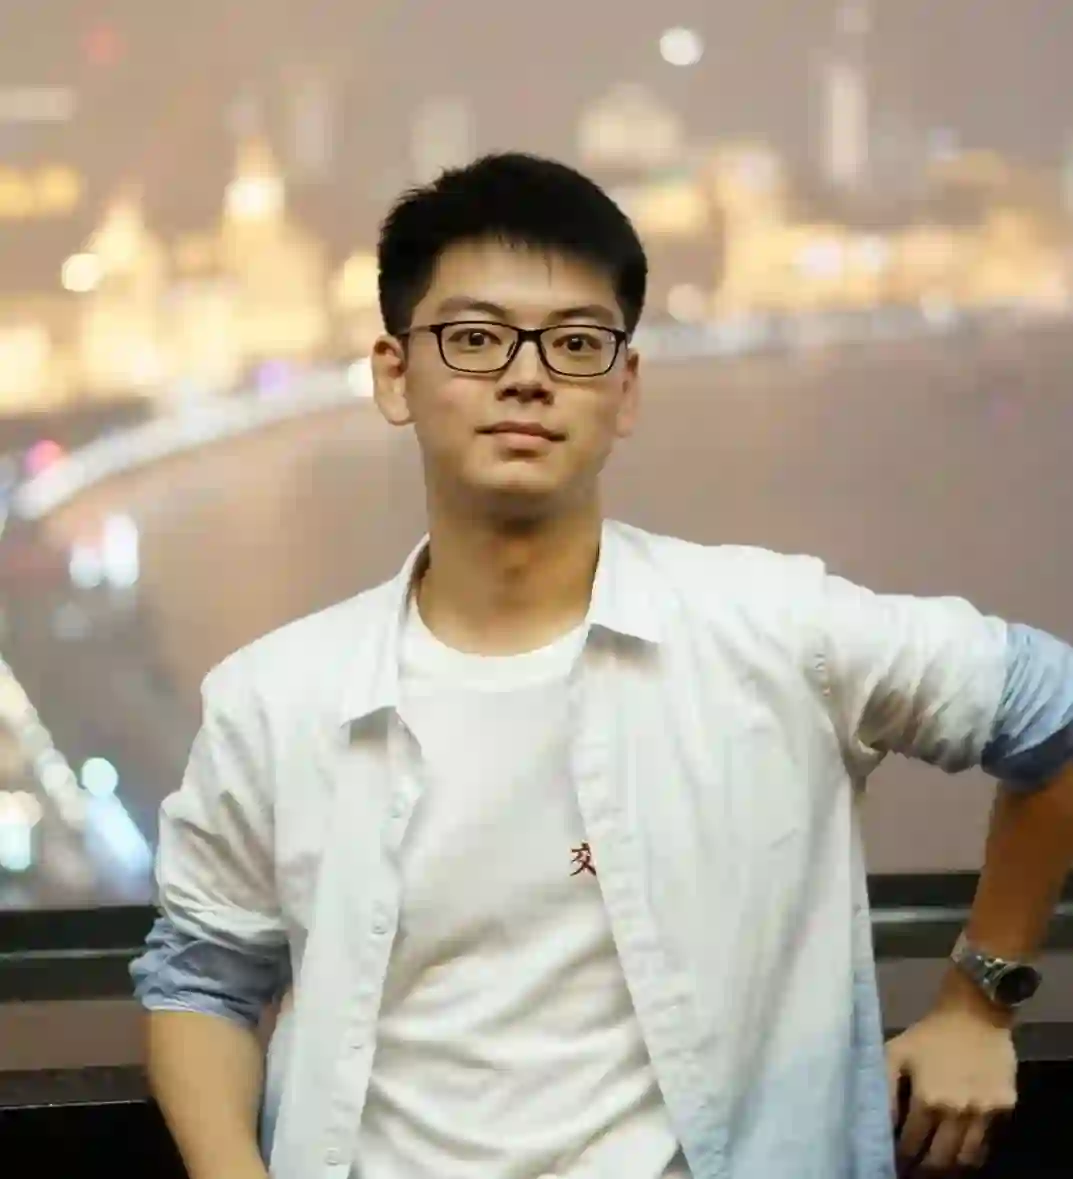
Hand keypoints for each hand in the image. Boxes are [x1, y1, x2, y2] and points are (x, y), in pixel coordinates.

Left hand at [886, 1007, 1016, 1173]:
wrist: (974, 1012)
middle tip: (914, 1168)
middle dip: (924, 1167)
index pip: (911, 1143)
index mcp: (928, 1098)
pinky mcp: (1005, 1107)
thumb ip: (881, 1087)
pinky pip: (988, 1142)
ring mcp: (985, 1112)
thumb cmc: (929, 1033)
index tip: (894, 1160)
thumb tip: (876, 1121)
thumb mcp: (895, 1051)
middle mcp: (958, 1111)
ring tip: (937, 1162)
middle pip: (940, 1159)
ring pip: (967, 1158)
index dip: (901, 1155)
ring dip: (950, 1165)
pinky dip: (974, 1149)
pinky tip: (960, 1145)